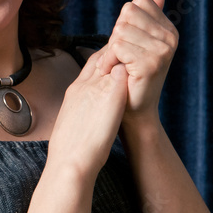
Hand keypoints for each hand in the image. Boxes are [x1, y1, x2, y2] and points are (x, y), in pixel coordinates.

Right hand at [48, 48, 127, 178]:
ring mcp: (97, 88)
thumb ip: (82, 110)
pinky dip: (131, 70)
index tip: (112, 59)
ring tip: (137, 60)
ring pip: (113, 62)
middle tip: (127, 53)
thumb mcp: (71, 122)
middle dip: (114, 52)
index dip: (103, 59)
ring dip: (124, 59)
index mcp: (74, 91)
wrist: (70, 160)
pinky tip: (141, 71)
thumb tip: (89, 114)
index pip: (90, 65)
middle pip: (101, 58)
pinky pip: (123, 73)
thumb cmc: (70, 151)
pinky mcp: (111, 94)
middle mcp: (85, 84)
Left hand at [97, 0, 177, 122]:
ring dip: (111, 51)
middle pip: (127, 13)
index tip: (127, 46)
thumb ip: (145, 17)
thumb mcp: (137, 42)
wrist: (133, 111)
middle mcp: (170, 38)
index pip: (137, 3)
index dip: (124, 23)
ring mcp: (163, 50)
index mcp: (168, 29)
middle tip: (121, 58)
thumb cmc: (130, 76)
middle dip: (116, 35)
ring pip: (120, 30)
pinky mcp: (151, 63)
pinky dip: (109, 61)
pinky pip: (117, 47)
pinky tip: (116, 73)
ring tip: (119, 67)